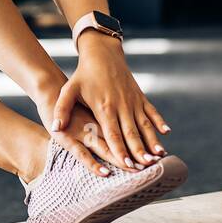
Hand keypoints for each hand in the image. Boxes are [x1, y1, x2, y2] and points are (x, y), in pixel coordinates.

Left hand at [50, 36, 170, 172]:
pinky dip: (159, 122)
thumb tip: (55, 128)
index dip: (120, 150)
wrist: (102, 54)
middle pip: (131, 133)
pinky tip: (166, 133)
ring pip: (144, 125)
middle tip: (147, 168)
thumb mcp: (69, 90)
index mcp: (104, 108)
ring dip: (152, 141)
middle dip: (139, 152)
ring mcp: (132, 101)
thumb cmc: (83, 74)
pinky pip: (152, 111)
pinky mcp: (140, 96)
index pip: (113, 134)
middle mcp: (121, 106)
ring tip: (160, 156)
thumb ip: (62, 109)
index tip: (126, 165)